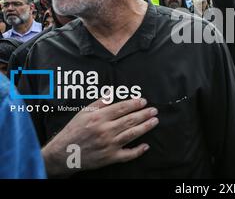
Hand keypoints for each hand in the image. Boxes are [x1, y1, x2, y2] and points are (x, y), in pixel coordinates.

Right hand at [42, 98, 158, 176]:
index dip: (135, 104)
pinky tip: (146, 145)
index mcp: (98, 118)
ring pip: (132, 134)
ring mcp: (109, 145)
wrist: (63, 154)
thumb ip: (99, 103)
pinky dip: (138, 150)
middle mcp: (105, 130)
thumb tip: (111, 93)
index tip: (143, 101)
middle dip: (144, 114)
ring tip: (154, 121)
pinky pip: (127, 155)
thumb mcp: (83, 113)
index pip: (122, 108)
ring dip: (145, 127)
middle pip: (130, 120)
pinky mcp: (110, 158)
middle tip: (154, 110)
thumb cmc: (73, 131)